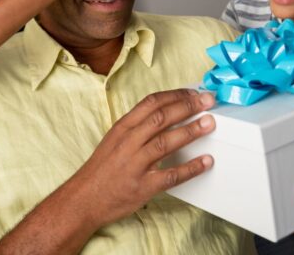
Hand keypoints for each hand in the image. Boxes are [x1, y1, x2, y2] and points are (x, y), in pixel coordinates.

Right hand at [68, 89, 216, 228]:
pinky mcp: (143, 187)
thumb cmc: (102, 169)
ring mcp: (135, 165)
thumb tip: (165, 114)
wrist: (83, 199)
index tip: (193, 93)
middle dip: (187, 107)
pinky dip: (191, 168)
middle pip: (161, 118)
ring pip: (166, 142)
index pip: (151, 103)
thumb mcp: (115, 140)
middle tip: (208, 101)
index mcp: (122, 128)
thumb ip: (137, 127)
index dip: (175, 95)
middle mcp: (128, 143)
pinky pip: (171, 176)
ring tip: (210, 123)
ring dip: (191, 131)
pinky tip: (205, 162)